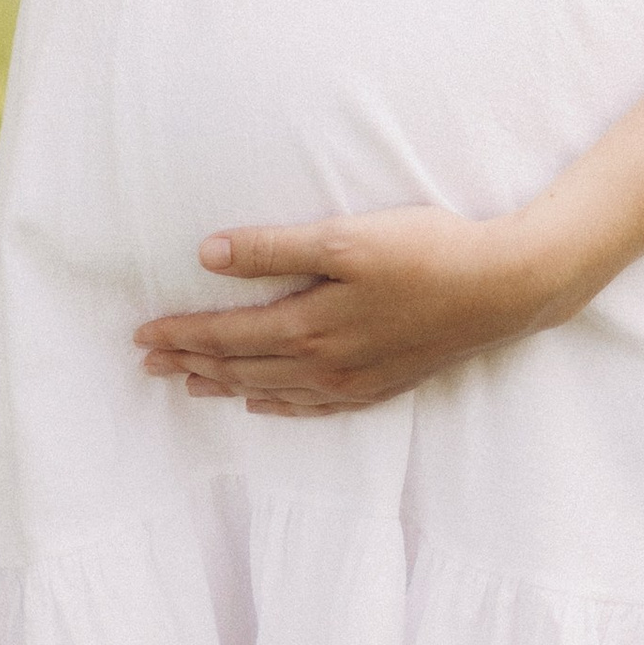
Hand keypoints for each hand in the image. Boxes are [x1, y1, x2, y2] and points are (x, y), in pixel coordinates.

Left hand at [133, 205, 582, 413]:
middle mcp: (325, 362)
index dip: (182, 335)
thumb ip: (275, 247)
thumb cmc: (425, 250)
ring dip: (227, 385)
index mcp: (310, 324)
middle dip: (191, 363)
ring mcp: (354, 380)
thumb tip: (207, 254)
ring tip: (191, 385)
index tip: (142, 337)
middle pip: (242, 366)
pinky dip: (280, 406)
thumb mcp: (346, 238)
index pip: (227, 334)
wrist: (501, 288)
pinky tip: (265, 405)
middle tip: (148, 365)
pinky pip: (314, 407)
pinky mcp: (380, 385)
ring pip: (272, 389)